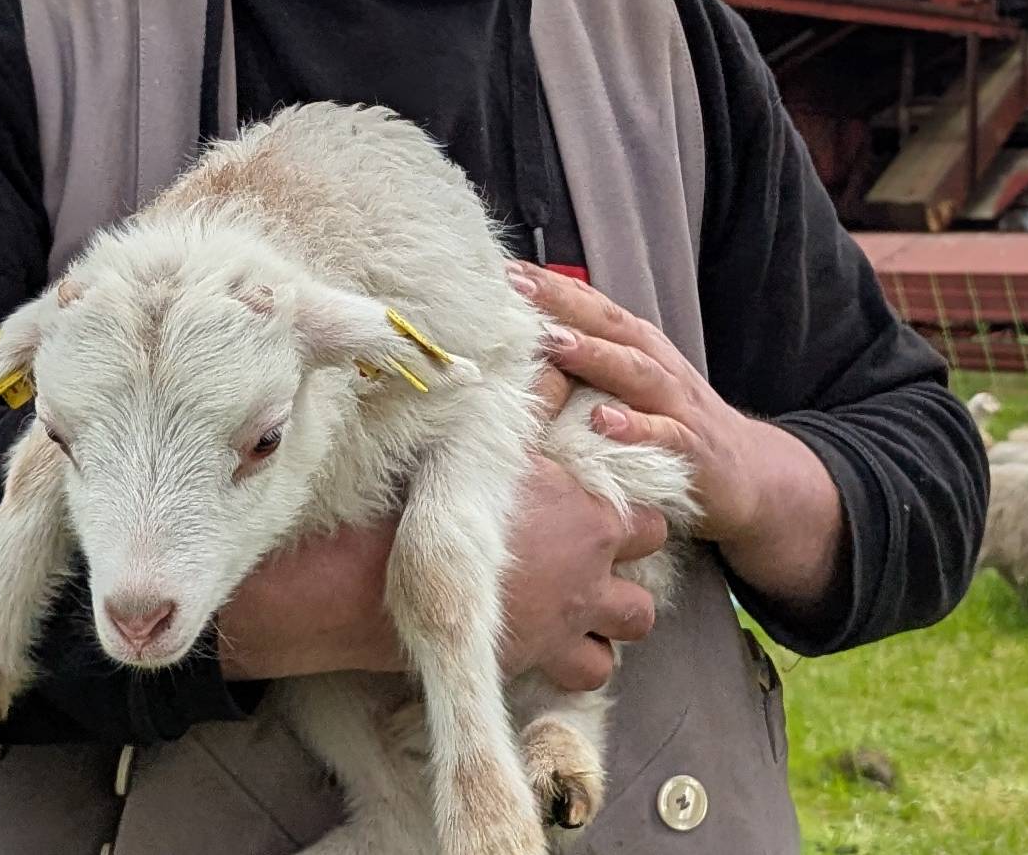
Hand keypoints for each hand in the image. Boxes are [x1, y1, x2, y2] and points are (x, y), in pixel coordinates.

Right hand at [215, 366, 668, 690]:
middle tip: (592, 557)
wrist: (378, 566)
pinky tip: (554, 642)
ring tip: (580, 602)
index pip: (648, 516)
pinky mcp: (539, 659)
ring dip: (611, 616)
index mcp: (592, 514)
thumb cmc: (432, 491)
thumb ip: (532, 395)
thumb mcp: (489, 433)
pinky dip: (579, 659)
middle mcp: (593, 570)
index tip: (598, 511)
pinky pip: (589, 673)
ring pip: (632, 626)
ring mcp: (570, 618)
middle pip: (649, 572)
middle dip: (628, 566)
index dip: (629, 513)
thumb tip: (555, 354)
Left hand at [507, 261, 783, 543]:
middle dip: (562, 305)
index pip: (589, 305)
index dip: (547, 286)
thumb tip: (520, 337)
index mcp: (636, 345)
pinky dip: (634, 426)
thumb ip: (585, 360)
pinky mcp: (691, 447)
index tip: (499, 269)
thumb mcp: (628, 383)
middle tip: (515, 289)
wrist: (745, 471)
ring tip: (555, 342)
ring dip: (594, 354)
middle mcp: (657, 363)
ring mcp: (676, 403)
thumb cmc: (670, 422)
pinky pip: (662, 433)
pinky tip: (603, 422)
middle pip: (607, 325)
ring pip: (634, 371)